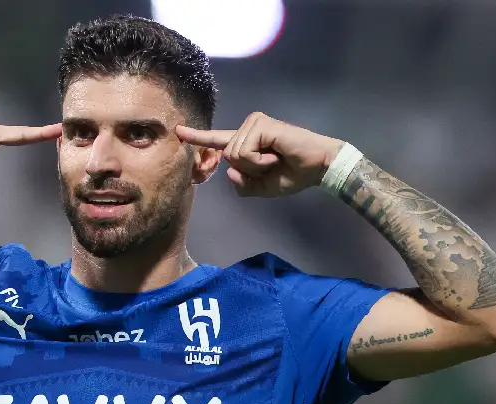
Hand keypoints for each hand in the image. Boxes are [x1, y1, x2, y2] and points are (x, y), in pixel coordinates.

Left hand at [176, 113, 344, 196]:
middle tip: (272, 165)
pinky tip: (276, 155)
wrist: (317, 168)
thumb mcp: (261, 187)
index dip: (197, 137)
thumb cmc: (293, 174)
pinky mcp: (260, 123)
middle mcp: (247, 128)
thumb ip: (242, 184)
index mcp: (245, 142)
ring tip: (276, 159)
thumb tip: (230, 169)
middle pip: (227, 156)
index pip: (217, 140)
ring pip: (234, 155)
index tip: (178, 131)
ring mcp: (253, 123)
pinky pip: (244, 152)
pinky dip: (260, 161)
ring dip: (256, 166)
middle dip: (249, 170)